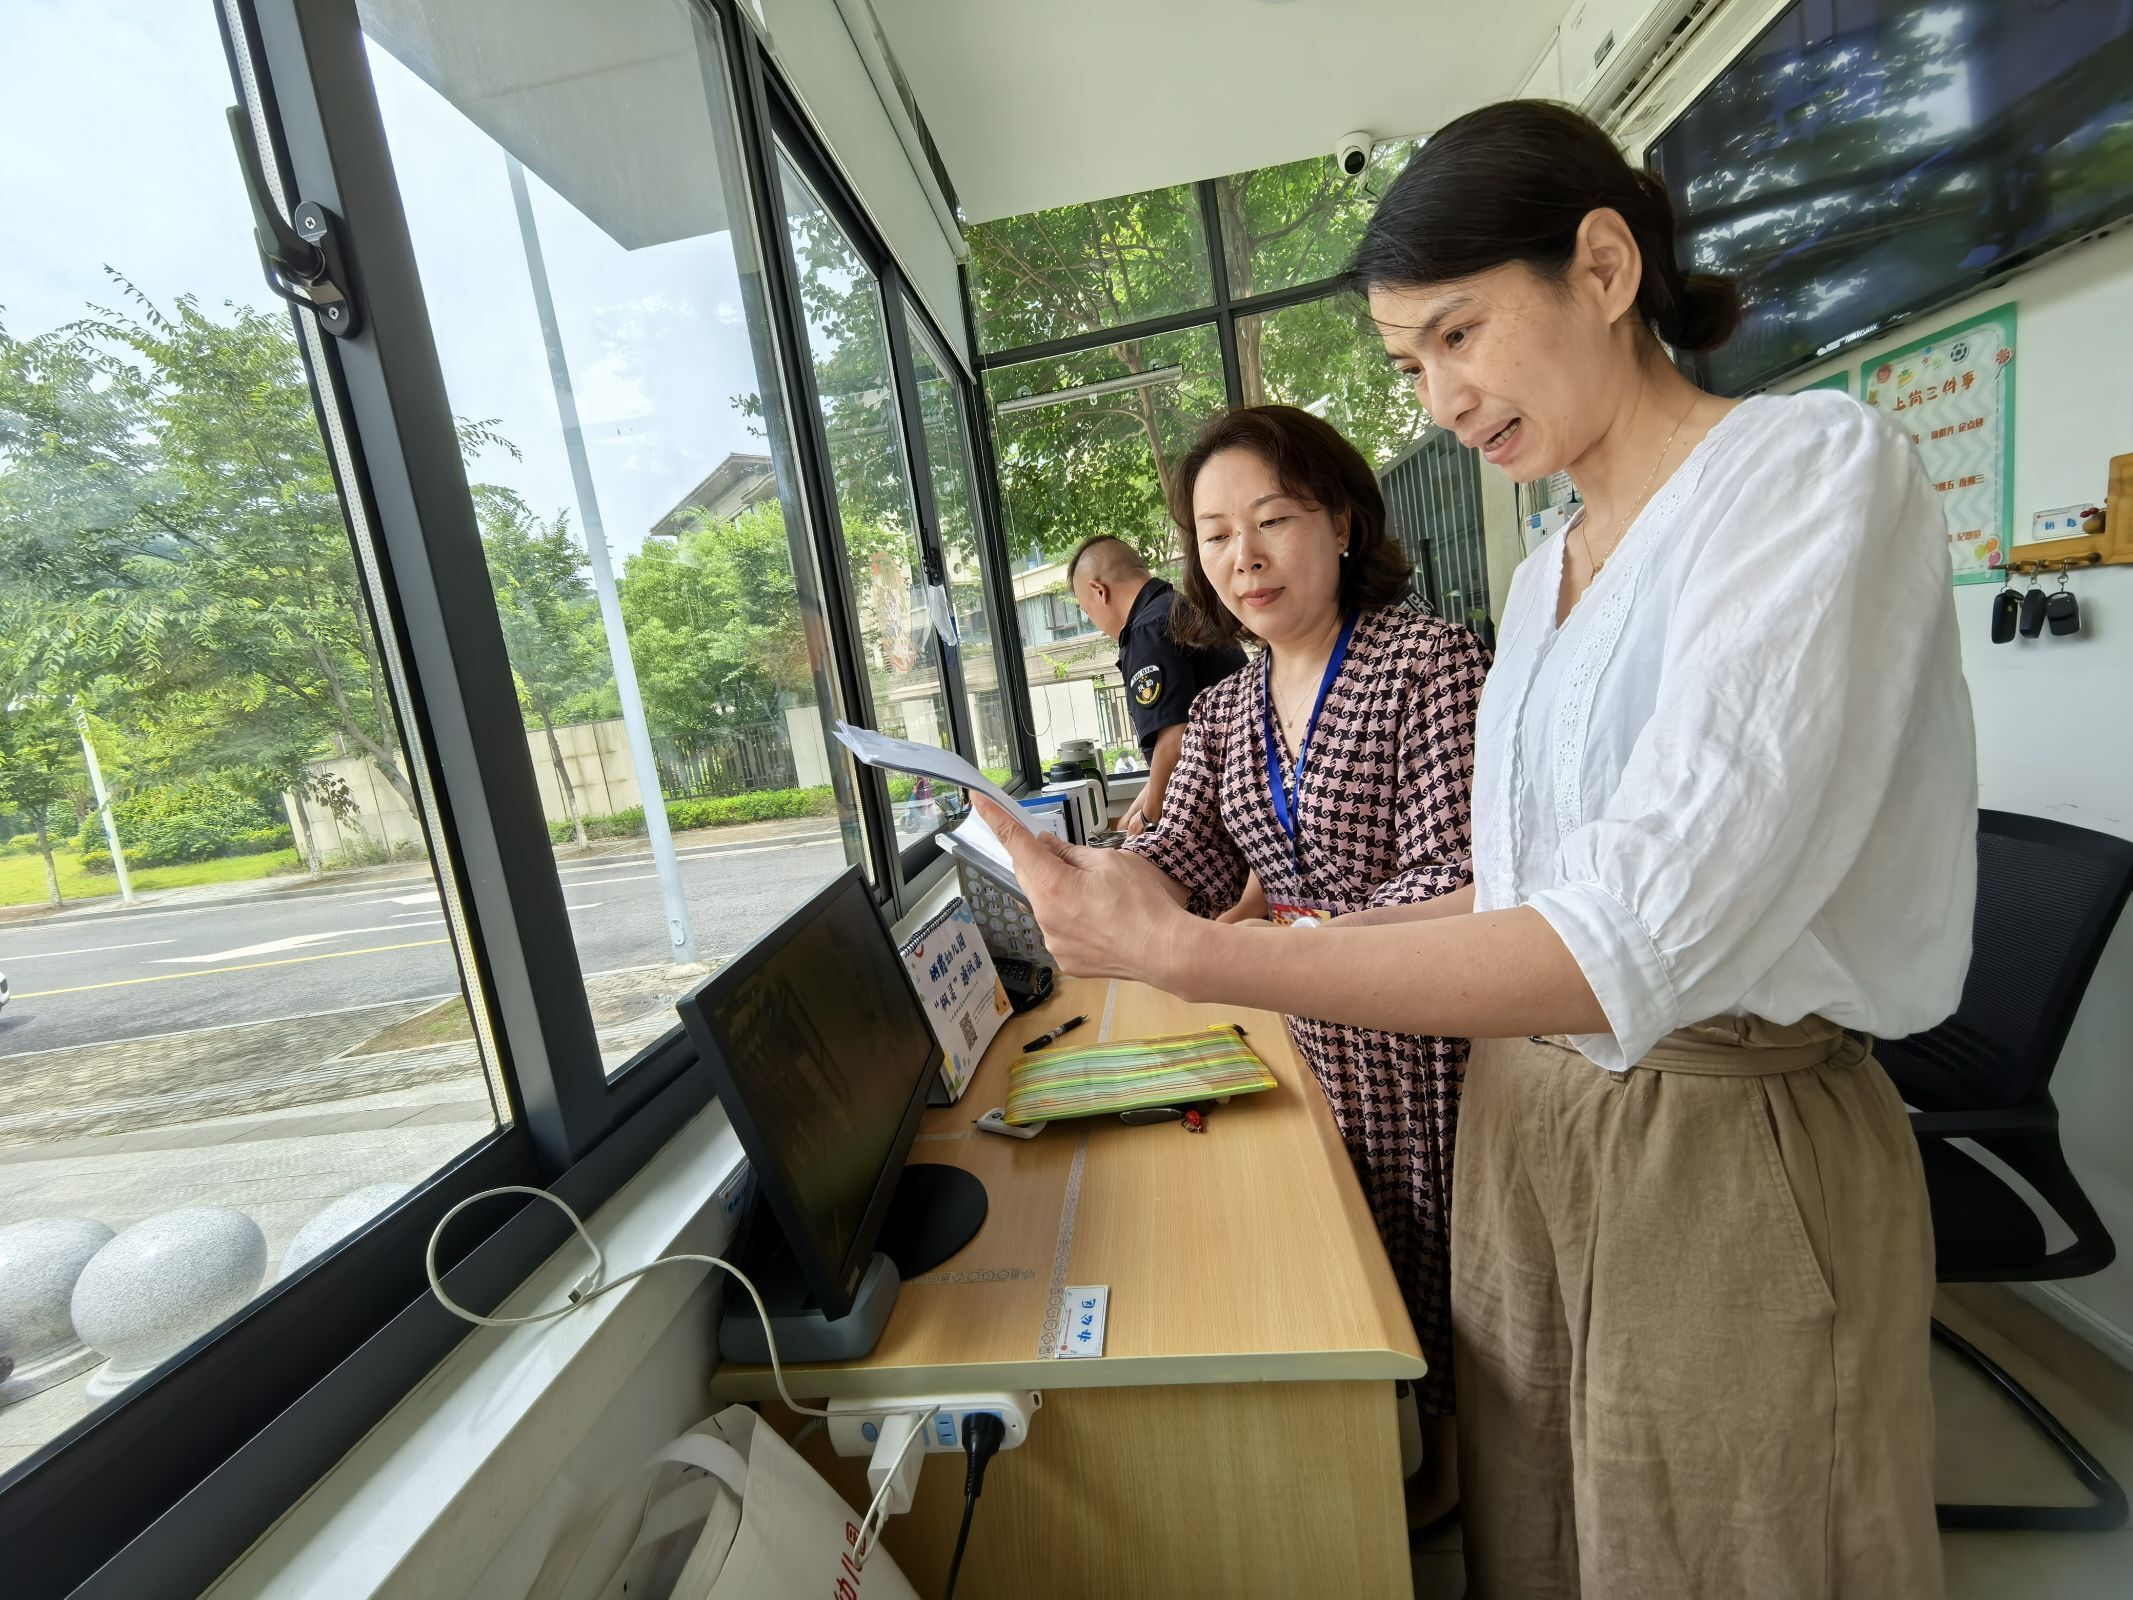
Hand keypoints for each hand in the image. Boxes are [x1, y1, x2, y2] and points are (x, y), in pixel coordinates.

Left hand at [972, 796, 1192, 984]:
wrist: (1167, 952)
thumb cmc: (1145, 903)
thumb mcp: (1109, 861)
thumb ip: (1070, 853)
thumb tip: (1046, 846)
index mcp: (1053, 886)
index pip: (1016, 844)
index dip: (996, 820)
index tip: (978, 802)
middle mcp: (1045, 917)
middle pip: (1030, 877)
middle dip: (1042, 863)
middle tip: (1071, 858)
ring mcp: (1054, 943)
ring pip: (1045, 905)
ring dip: (1060, 893)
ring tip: (1099, 897)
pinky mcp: (1067, 961)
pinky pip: (1059, 930)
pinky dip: (1071, 919)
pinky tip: (1100, 920)